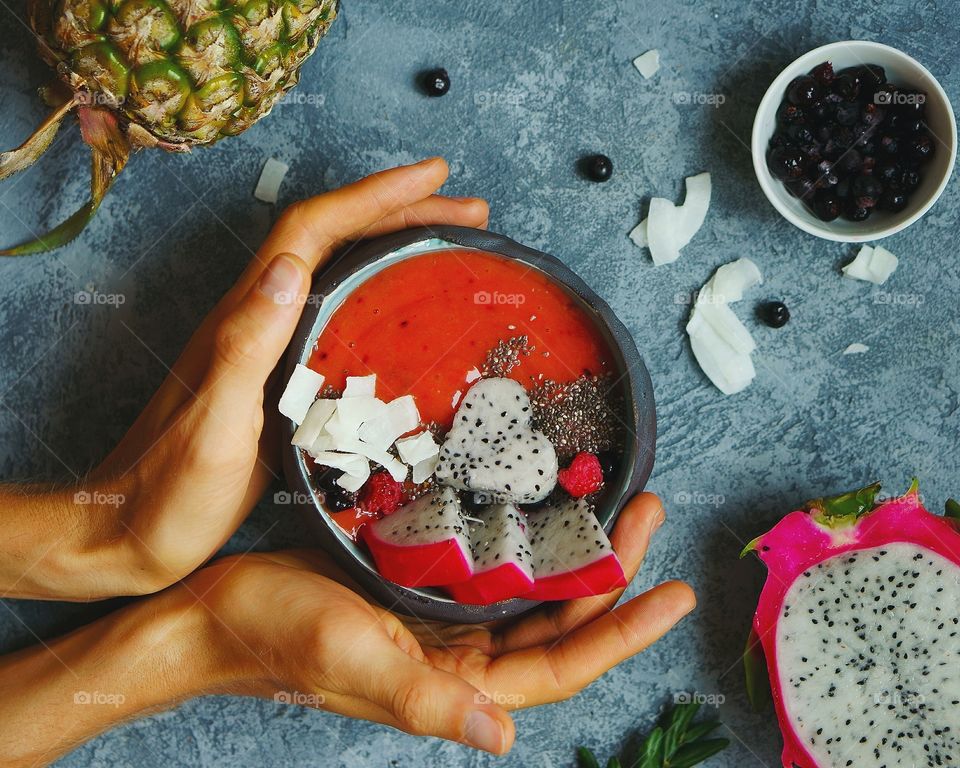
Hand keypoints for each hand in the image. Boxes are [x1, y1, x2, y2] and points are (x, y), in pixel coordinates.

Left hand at [0, 158, 488, 599]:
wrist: (129, 531)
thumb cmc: (168, 490)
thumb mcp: (213, 422)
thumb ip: (247, 344)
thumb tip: (288, 266)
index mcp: (245, 319)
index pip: (313, 232)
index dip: (374, 198)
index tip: (433, 177)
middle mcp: (257, 321)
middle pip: (333, 241)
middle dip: (401, 214)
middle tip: (467, 211)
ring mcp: (269, 349)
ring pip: (340, 274)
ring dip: (393, 247)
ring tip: (448, 244)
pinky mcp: (279, 382)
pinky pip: (340, 317)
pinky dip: (380, 297)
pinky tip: (407, 316)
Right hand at [189, 493, 694, 754]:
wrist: (213, 611)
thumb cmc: (274, 636)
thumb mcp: (351, 661)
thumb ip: (427, 701)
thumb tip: (504, 742)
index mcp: (454, 684)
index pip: (560, 667)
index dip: (620, 634)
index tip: (673, 594)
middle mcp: (459, 656)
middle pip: (558, 622)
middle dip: (611, 573)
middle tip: (647, 513)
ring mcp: (442, 621)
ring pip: (530, 593)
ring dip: (575, 552)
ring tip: (615, 502)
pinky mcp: (418, 589)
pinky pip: (490, 568)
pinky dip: (524, 541)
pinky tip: (541, 507)